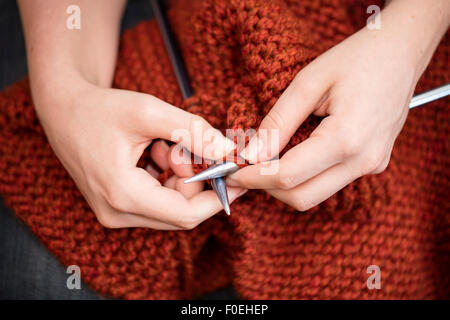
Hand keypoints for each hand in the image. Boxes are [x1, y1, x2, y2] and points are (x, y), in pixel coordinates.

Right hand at [36, 81, 242, 229]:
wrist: (64, 111)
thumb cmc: (100, 109)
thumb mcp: (149, 111)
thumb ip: (192, 132)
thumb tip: (229, 152)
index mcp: (123, 195)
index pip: (186, 214)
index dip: (218, 197)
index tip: (236, 175)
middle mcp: (118, 213)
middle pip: (180, 211)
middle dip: (195, 179)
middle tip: (186, 147)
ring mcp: (116, 213)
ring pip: (171, 205)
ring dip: (180, 176)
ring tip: (162, 145)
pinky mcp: (118, 207)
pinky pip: (158, 201)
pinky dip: (167, 178)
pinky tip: (154, 153)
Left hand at [227, 0, 448, 210]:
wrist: (401, 53)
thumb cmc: (356, 58)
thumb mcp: (308, 82)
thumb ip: (277, 123)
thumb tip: (251, 156)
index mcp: (346, 139)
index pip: (288, 176)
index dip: (254, 178)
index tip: (232, 172)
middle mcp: (363, 161)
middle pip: (302, 197)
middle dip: (267, 188)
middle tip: (244, 170)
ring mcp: (372, 166)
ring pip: (316, 194)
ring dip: (285, 185)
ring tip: (265, 161)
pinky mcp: (373, 164)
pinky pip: (331, 183)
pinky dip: (305, 177)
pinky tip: (292, 155)